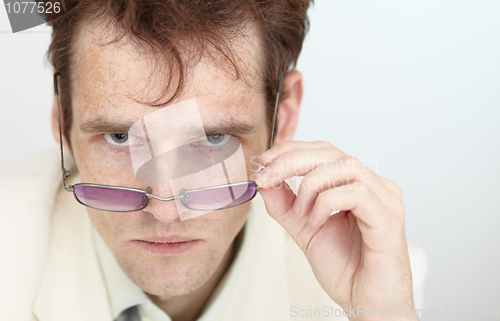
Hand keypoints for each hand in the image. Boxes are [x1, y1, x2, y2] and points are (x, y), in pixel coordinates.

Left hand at [255, 141, 417, 320]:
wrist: (367, 305)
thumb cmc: (346, 269)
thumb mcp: (305, 230)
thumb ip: (285, 206)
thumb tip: (264, 182)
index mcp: (357, 185)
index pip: (325, 151)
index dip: (293, 150)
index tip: (265, 160)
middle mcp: (374, 186)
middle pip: (332, 153)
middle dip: (292, 161)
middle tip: (267, 176)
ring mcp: (385, 200)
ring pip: (345, 166)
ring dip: (310, 184)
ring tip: (300, 212)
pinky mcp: (388, 218)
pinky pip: (356, 193)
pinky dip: (327, 202)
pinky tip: (316, 221)